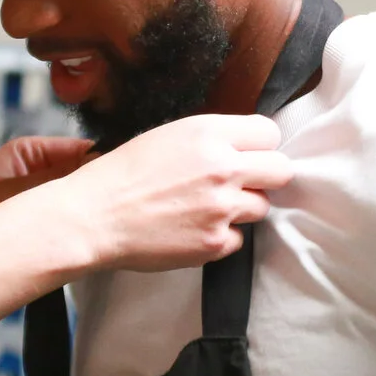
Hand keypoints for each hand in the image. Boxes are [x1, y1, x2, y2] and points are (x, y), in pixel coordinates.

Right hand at [43, 114, 290, 271]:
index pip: (270, 133)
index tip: (248, 155)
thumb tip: (243, 147)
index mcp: (208, 133)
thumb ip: (211, 138)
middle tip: (240, 183)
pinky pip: (238, 240)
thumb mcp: (167, 136)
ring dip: (241, 209)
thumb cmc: (121, 175)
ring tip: (205, 208)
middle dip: (265, 177)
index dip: (260, 146)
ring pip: (262, 207)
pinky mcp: (215, 243)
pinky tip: (192, 229)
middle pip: (281, 171)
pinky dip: (220, 237)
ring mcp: (222, 208)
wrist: (93, 217)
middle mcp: (222, 167)